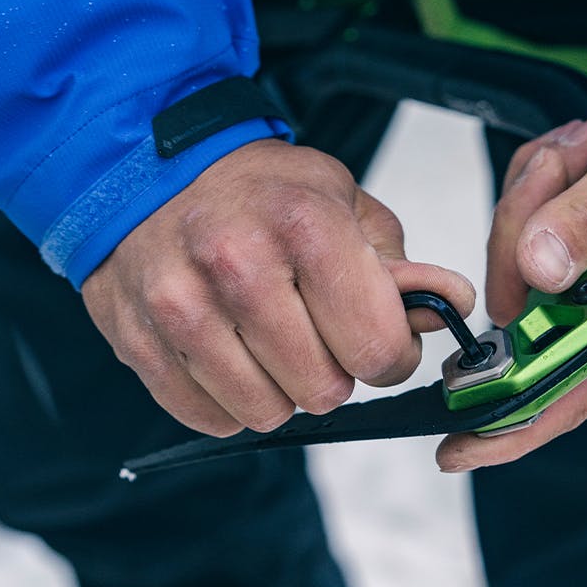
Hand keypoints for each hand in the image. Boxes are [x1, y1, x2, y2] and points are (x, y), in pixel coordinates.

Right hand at [82, 138, 474, 436]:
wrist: (147, 167)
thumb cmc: (256, 189)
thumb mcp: (340, 201)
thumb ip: (397, 266)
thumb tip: (448, 306)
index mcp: (305, 226)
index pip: (377, 349)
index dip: (390, 355)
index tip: (374, 336)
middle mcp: (238, 266)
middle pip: (323, 391)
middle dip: (332, 371)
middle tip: (313, 331)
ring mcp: (180, 307)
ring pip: (264, 413)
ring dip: (278, 390)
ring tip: (266, 340)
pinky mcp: (139, 341)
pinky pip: (208, 418)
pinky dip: (227, 399)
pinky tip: (226, 351)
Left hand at [437, 89, 586, 470]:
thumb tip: (536, 272)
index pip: (572, 393)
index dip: (509, 426)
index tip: (452, 451)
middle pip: (521, 307)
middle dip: (523, 222)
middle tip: (568, 161)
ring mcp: (584, 290)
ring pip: (509, 260)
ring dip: (534, 193)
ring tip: (586, 152)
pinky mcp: (564, 261)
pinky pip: (516, 233)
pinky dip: (534, 188)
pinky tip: (575, 160)